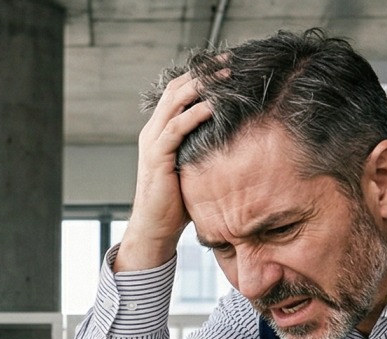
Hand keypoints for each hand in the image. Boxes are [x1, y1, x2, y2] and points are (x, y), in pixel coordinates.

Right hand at [116, 66, 221, 271]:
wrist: (155, 228)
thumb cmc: (177, 202)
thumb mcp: (192, 167)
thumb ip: (203, 148)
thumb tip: (233, 139)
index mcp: (160, 130)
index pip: (178, 92)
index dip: (200, 76)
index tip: (226, 66)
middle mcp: (153, 131)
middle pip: (177, 88)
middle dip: (204, 72)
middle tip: (230, 61)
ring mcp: (153, 141)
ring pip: (175, 101)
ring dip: (203, 86)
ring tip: (227, 76)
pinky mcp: (157, 156)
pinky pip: (177, 127)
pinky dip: (196, 113)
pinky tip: (215, 106)